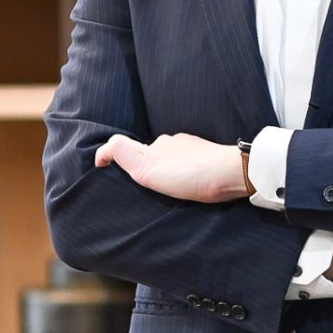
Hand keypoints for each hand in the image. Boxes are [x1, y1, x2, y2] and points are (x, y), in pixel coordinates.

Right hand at [94, 133, 247, 202]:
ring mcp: (187, 147)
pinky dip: (181, 170)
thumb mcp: (149, 170)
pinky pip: (185, 161)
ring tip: (166, 188)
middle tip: (141, 185)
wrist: (231, 173)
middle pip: (143, 151)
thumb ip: (125, 155)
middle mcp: (166, 143)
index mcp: (151, 149)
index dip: (107, 153)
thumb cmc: (191, 175)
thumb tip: (107, 149)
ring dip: (162, 169)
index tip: (102, 166)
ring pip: (166, 156)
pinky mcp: (204, 154)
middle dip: (138, 165)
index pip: (121, 144)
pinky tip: (188, 182)